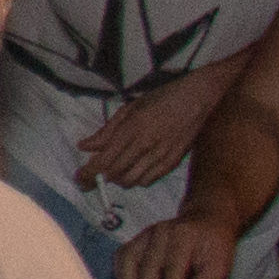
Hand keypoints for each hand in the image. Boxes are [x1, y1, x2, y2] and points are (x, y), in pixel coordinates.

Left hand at [75, 73, 224, 190]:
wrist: (199, 97)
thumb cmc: (162, 99)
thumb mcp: (130, 108)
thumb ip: (107, 130)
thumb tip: (85, 146)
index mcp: (132, 128)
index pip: (105, 160)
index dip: (89, 173)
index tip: (79, 178)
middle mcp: (146, 144)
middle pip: (115, 174)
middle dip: (98, 180)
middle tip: (90, 180)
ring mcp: (161, 154)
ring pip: (132, 181)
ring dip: (118, 180)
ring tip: (113, 172)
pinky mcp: (174, 161)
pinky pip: (149, 180)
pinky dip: (137, 180)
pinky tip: (134, 170)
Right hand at [115, 215, 236, 278]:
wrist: (206, 221)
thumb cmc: (214, 247)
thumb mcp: (220, 266)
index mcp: (184, 236)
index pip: (173, 268)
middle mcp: (161, 231)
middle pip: (148, 266)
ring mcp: (146, 234)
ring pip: (129, 259)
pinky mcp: (137, 238)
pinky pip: (122, 256)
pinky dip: (122, 274)